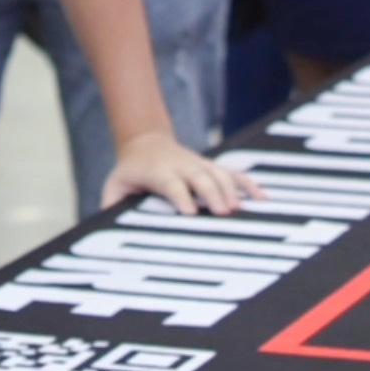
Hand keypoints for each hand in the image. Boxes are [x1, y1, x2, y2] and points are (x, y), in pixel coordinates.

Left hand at [100, 130, 263, 216]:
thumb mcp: (114, 186)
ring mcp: (199, 164)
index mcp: (158, 171)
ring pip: (219, 173)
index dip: (181, 196)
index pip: (171, 183)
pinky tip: (264, 198)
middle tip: (223, 214)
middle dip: (212, 194)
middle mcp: (181, 166)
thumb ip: (111, 205)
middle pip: (200, 177)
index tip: (190, 213)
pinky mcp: (211, 165)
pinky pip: (233, 173)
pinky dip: (249, 184)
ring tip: (240, 210)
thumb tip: (105, 229)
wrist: (145, 142)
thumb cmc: (130, 172)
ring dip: (231, 190)